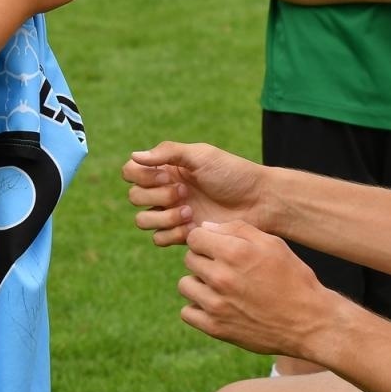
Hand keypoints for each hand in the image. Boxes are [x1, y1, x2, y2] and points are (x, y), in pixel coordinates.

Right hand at [123, 141, 267, 246]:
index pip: (132, 172)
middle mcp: (166, 190)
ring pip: (143, 220)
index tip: (168, 175)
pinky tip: (193, 226)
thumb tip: (134, 155)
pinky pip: (159, 239)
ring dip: (163, 216)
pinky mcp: (182, 234)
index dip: (142, 176)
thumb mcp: (201, 155)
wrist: (259, 202)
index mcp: (168, 168)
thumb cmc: (233, 174)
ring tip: (190, 211)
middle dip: (157, 196)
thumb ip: (168, 152)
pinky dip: (172, 234)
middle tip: (185, 193)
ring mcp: (172, 213)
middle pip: (134, 197)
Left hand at [178, 221, 333, 356]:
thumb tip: (205, 227)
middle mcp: (222, 277)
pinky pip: (187, 312)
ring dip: (199, 284)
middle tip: (225, 268)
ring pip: (185, 285)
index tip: (217, 247)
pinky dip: (198, 309)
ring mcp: (216, 304)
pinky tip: (216, 305)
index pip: (194, 237)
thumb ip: (237, 229)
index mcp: (235, 252)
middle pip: (190, 259)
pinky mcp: (216, 328)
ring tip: (219, 287)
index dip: (205, 239)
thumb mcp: (273, 244)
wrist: (308, 322)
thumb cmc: (292, 278)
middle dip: (204, 260)